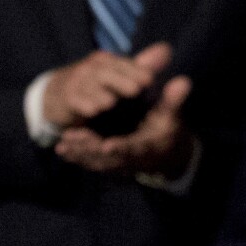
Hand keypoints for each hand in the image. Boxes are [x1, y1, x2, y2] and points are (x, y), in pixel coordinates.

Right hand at [43, 42, 171, 126]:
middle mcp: (91, 68)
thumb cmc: (93, 85)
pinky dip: (83, 105)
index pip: (123, 64)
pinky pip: (75, 100)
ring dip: (100, 94)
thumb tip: (166, 49)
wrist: (57, 94)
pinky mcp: (66, 97)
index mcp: (106, 61)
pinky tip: (92, 112)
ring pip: (90, 87)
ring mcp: (77, 82)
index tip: (151, 81)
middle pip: (106, 73)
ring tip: (112, 103)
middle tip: (137, 90)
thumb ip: (140, 65)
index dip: (136, 71)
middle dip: (121, 80)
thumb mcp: (116, 74)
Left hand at [53, 75, 192, 176]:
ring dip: (80, 154)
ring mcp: (117, 163)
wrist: (164, 153)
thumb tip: (183, 82)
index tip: (108, 145)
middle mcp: (129, 159)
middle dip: (90, 149)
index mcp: (146, 147)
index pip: (133, 149)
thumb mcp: (172, 115)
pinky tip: (61, 149)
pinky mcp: (107, 163)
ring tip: (63, 144)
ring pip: (96, 162)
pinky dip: (76, 157)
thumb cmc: (167, 129)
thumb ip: (174, 100)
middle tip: (73, 137)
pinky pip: (90, 162)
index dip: (121, 148)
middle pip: (108, 158)